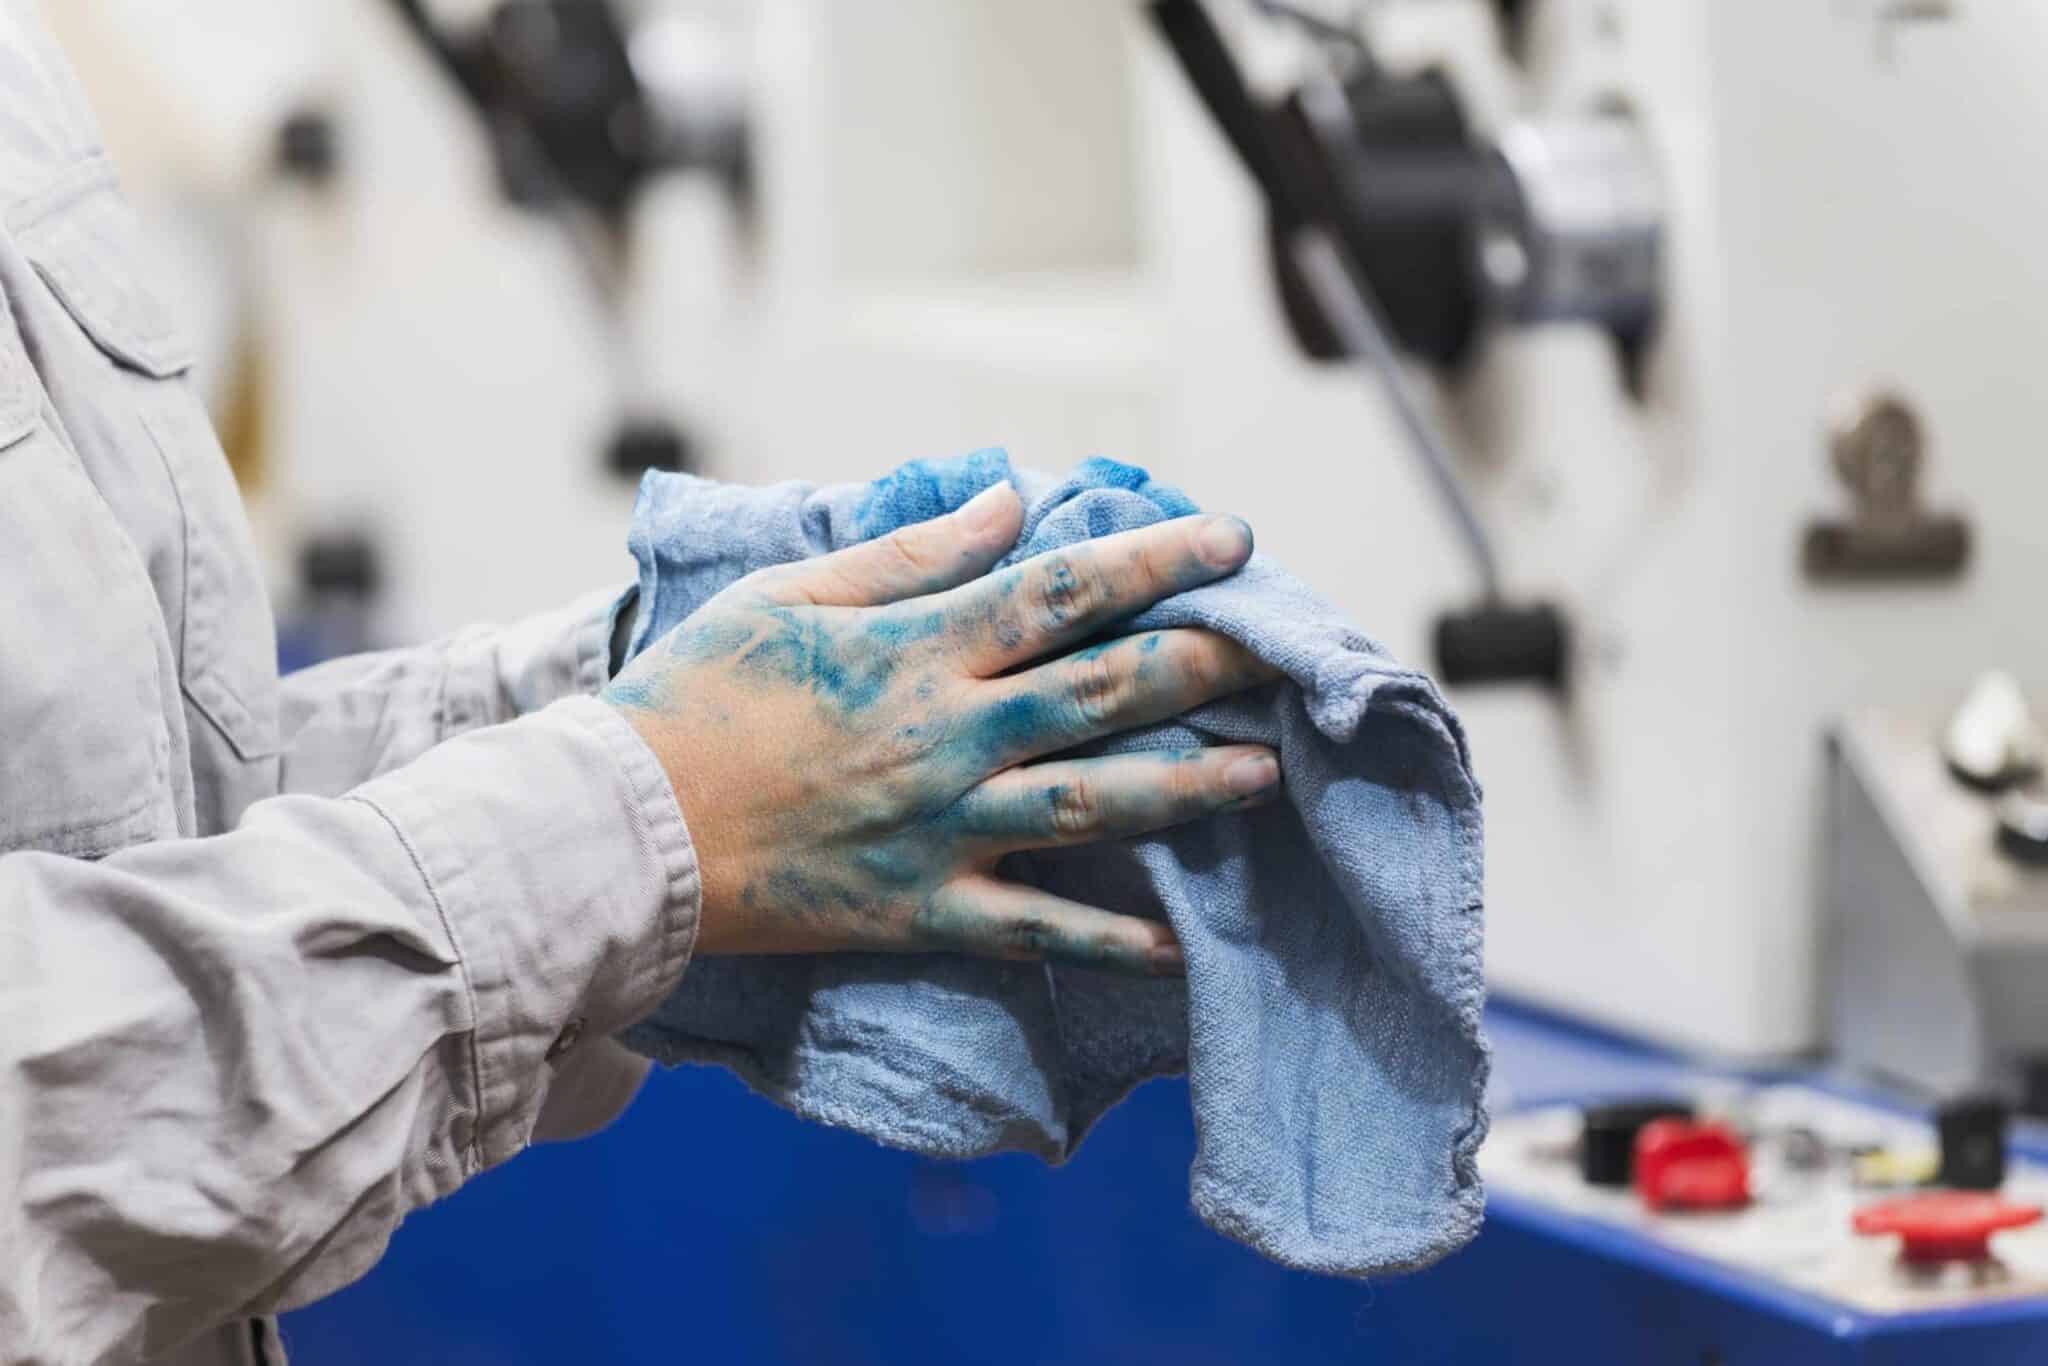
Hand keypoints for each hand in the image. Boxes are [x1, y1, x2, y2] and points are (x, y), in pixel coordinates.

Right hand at [606, 482, 1279, 974]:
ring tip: (1263, 774)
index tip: (1229, 540)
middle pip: (1104, 693)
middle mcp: (948, 737)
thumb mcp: (790, 595)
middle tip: (1279, 650)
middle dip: (1202, 663)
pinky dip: (1110, 940)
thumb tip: (1009, 503)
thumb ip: (910, 555)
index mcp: (916, 650)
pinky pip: (1034, 927)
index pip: (1063, 592)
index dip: (1156, 561)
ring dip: (1188, 789)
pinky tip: (1180, 947)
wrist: (620, 828)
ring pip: (1093, 805)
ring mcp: (942, 829)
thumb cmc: (693, 695)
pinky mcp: (922, 909)